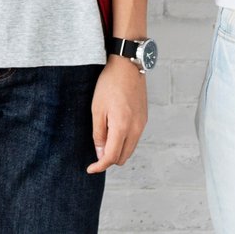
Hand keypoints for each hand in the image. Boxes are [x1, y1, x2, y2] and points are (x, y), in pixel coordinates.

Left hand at [88, 56, 146, 173]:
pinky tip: (114, 131)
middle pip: (123, 157)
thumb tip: (100, 153)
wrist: (127, 66)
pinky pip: (134, 138)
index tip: (90, 169)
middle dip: (109, 159)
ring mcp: (142, 124)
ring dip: (117, 151)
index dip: (100, 166)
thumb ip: (99, 134)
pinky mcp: (144, 119)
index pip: (111, 157)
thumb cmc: (109, 84)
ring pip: (130, 149)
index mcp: (122, 127)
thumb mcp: (97, 109)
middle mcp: (136, 129)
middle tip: (95, 152)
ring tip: (103, 141)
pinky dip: (124, 141)